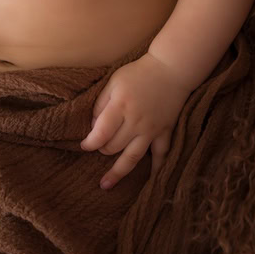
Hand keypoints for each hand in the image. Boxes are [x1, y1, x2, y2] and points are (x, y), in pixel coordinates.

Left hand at [78, 53, 194, 189]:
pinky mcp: (165, 132)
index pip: (100, 133)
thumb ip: (100, 104)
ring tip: (105, 185)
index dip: (89, 143)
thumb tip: (93, 128)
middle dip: (102, 149)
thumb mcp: (113, 81)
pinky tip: (151, 182)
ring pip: (132, 157)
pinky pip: (161, 155)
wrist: (171, 69)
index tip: (84, 145)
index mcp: (120, 106)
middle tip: (100, 147)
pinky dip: (156, 169)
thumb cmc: (138, 74)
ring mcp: (151, 129)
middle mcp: (135, 121)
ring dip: (118, 172)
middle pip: (113, 146)